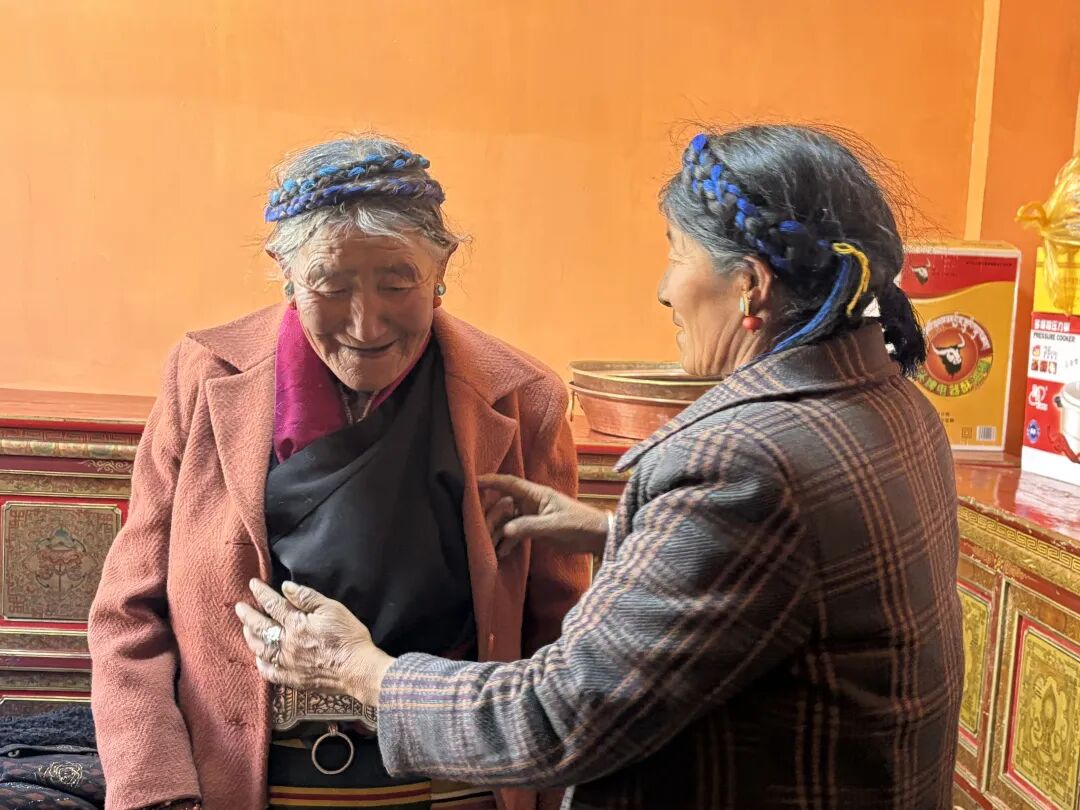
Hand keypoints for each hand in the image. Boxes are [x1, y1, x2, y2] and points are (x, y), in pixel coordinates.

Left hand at [235, 580, 393, 705]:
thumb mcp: (332, 609)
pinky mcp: (294, 679)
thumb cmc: (348, 636)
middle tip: (239, 607)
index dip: (261, 593)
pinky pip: (271, 673)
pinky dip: (261, 666)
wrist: (358, 669)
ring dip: (251, 638)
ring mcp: (288, 663)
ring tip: (245, 630)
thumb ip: (308, 598)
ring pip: (261, 650)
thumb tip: (286, 587)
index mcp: (296, 623)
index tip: (252, 584)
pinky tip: (258, 660)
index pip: (273, 605)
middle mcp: (287, 643)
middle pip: (261, 627)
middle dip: (248, 615)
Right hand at [478, 473, 609, 557]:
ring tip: (490, 547)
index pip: (509, 484)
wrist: (598, 537)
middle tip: (481, 531)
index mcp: (536, 494)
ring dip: (498, 532)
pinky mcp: (536, 528)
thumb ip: (529, 526)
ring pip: (508, 520)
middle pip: (503, 505)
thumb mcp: (554, 525)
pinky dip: (508, 541)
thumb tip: (505, 531)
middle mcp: (531, 502)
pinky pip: (516, 532)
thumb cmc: (579, 524)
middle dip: (491, 516)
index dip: (491, 481)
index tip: (472, 482)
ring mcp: (533, 515)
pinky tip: (501, 553)